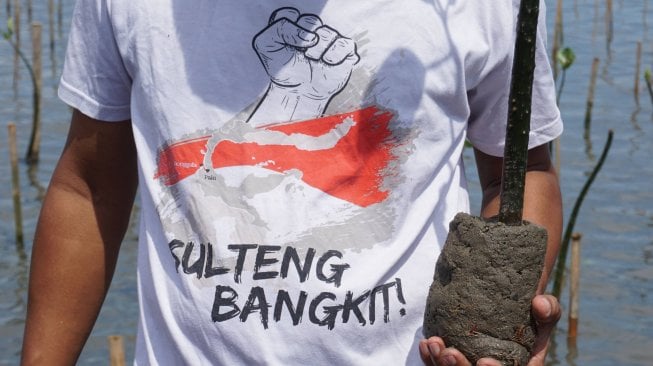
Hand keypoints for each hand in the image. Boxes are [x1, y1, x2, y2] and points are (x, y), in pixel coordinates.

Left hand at [249, 7, 359, 123]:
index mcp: (292, 23)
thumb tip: (311, 36)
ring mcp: (329, 39)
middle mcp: (312, 28)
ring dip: (318, 49)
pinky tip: (327, 62)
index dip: (287, 29)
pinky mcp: (343, 51)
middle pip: (311, 21)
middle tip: (300, 54)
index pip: (289, 14)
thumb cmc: (282, 69)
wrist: (297, 92)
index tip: (283, 44)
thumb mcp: (266, 45)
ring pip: (328, 32)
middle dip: (303, 40)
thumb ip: (281, 29)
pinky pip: (346, 44)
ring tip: (313, 60)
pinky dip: (336, 53)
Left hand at [419, 295, 560, 365]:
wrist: (510, 305)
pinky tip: (425, 344)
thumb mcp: (546, 310)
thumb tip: (539, 303)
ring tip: (433, 344)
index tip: (484, 361)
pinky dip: (430, 359)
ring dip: (439, 365)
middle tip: (449, 351)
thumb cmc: (530, 311)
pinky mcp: (453, 361)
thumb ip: (549, 310)